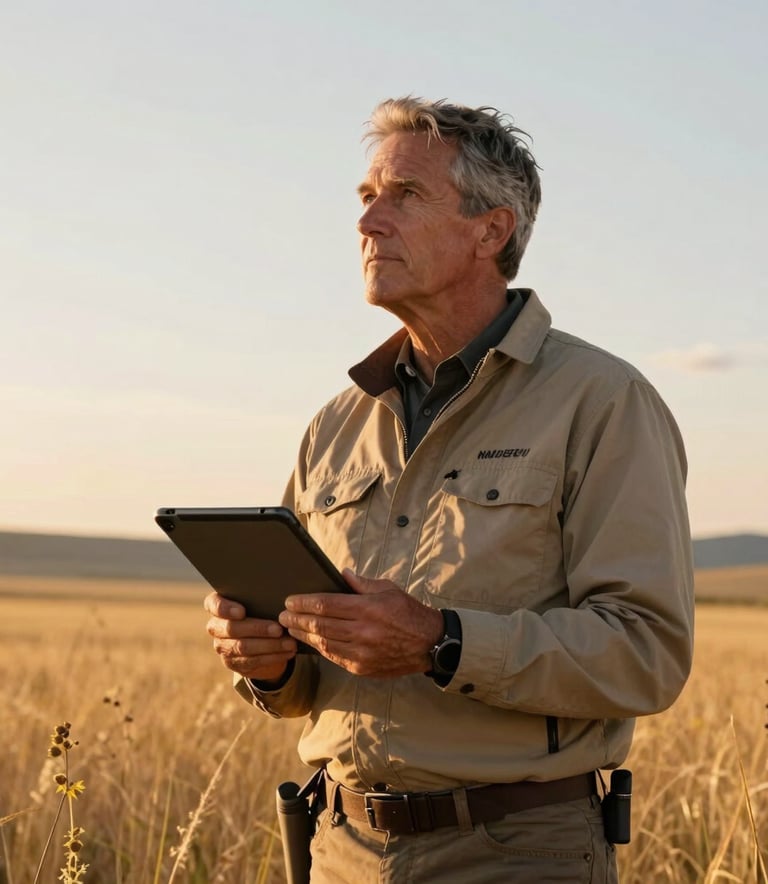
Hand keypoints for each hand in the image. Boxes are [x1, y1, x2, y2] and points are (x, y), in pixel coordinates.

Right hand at [205, 591, 297, 681]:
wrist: (260, 635)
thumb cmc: (261, 609)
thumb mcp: (259, 600)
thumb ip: (261, 596)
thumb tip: (281, 595)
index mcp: (217, 605)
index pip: (214, 604)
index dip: (225, 609)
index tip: (242, 611)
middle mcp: (216, 626)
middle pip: (231, 628)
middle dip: (257, 629)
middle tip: (278, 629)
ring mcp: (222, 646)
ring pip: (243, 647)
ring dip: (269, 646)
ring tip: (289, 643)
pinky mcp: (233, 662)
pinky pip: (252, 661)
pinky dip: (272, 657)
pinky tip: (287, 652)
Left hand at [277, 569, 443, 677]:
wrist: (430, 644)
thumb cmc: (408, 613)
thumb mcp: (388, 589)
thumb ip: (362, 583)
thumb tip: (341, 574)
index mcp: (368, 609)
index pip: (326, 605)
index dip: (304, 603)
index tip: (290, 601)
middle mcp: (363, 632)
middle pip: (320, 625)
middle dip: (297, 620)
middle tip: (282, 616)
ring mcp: (362, 653)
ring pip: (323, 644)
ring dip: (303, 636)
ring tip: (290, 629)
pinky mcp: (362, 668)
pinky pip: (334, 657)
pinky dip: (319, 649)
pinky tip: (310, 642)